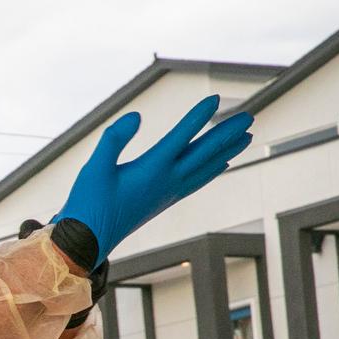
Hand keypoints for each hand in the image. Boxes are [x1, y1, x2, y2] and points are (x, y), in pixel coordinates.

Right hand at [54, 95, 252, 259]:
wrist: (89, 240)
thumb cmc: (88, 203)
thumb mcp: (94, 167)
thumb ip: (114, 139)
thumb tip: (135, 116)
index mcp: (152, 170)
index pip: (182, 137)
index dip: (199, 116)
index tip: (217, 99)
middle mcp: (167, 182)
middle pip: (204, 153)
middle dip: (227, 133)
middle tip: (249, 118)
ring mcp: (169, 193)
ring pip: (206, 167)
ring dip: (227, 150)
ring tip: (246, 137)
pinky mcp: (165, 200)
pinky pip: (198, 181)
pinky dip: (212, 170)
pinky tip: (221, 164)